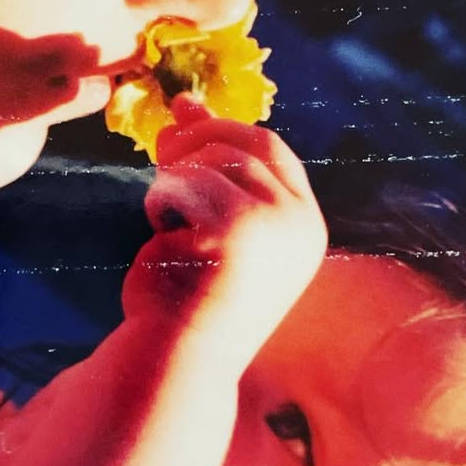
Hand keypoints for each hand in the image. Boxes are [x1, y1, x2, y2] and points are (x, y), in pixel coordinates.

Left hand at [121, 97, 326, 358]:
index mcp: (305, 227)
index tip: (184, 117)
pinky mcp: (236, 227)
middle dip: (197, 138)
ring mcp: (273, 223)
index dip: (226, 128)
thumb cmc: (188, 299)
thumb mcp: (210, 227)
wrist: (176, 360)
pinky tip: (160, 233)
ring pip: (212, 159)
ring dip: (174, 179)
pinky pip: (186, 181)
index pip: (272, 150)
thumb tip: (187, 105)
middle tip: (160, 151)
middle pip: (246, 143)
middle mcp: (299, 222)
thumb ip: (212, 172)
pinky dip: (162, 199)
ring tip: (164, 221)